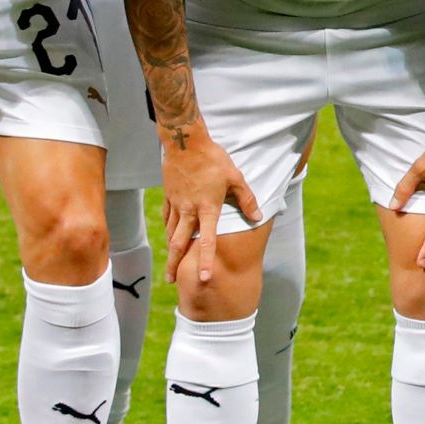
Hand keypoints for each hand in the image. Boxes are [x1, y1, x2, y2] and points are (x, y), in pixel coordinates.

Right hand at [161, 128, 260, 286]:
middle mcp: (189, 210)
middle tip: (171, 281)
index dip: (205, 260)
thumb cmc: (213, 159)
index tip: (203, 278)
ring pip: (170, 232)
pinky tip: (168, 236)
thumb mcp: (235, 177)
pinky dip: (167, 229)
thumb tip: (258, 216)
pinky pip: (167, 218)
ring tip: (170, 264)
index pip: (206, 241)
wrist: (186, 142)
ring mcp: (176, 204)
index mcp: (207, 208)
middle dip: (174, 264)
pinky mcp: (169, 196)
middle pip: (179, 243)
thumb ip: (246, 199)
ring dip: (170, 250)